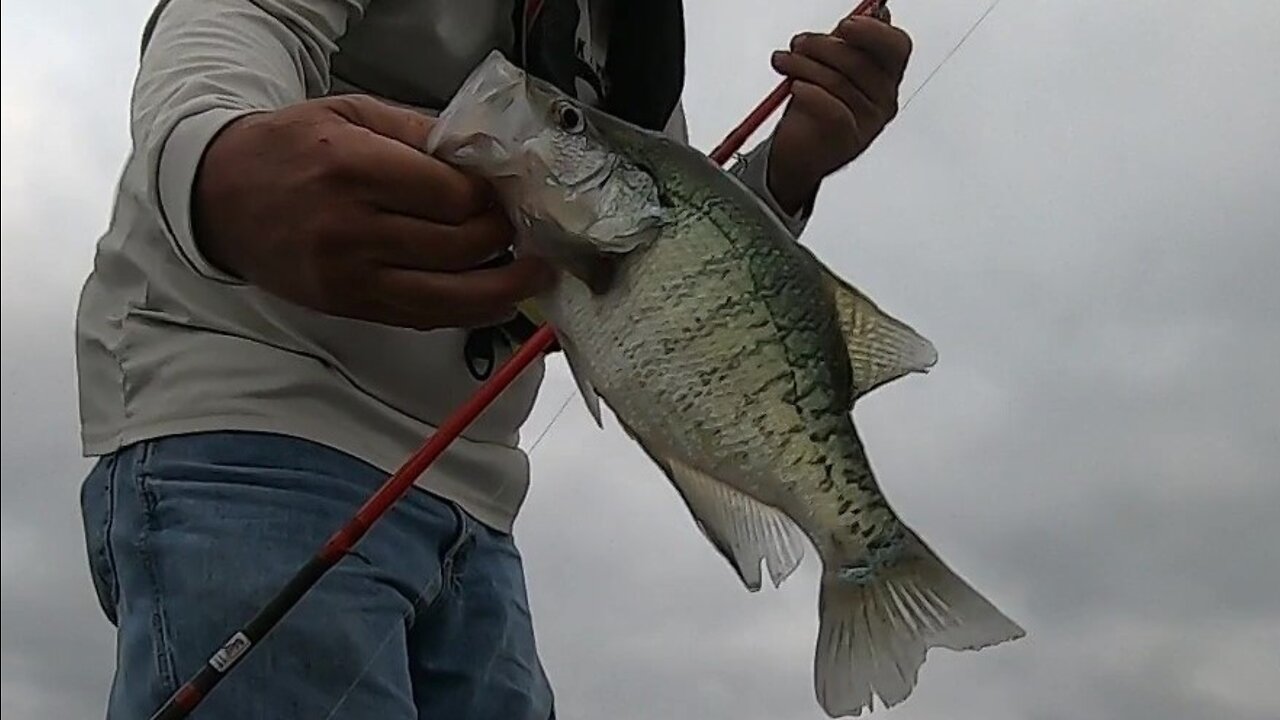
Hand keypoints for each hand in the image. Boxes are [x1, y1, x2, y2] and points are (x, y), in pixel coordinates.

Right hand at [192, 95, 555, 329]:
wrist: (220, 197)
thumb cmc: (288, 149)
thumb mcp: (352, 114)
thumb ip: (421, 133)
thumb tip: (486, 157)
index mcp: (356, 170)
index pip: (455, 198)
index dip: (492, 199)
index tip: (506, 194)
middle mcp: (353, 229)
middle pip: (461, 247)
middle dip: (504, 239)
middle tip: (522, 228)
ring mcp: (351, 276)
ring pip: (451, 296)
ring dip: (504, 289)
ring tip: (534, 274)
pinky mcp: (350, 306)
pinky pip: (424, 317)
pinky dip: (467, 312)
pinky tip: (494, 299)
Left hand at [766, 11, 912, 213]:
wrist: (797, 156)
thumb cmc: (813, 108)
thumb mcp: (830, 67)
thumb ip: (850, 42)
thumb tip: (876, 11)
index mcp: (886, 76)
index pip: (897, 47)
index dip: (873, 32)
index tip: (845, 25)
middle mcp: (884, 99)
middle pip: (861, 61)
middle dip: (823, 45)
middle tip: (799, 43)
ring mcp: (870, 122)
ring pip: (838, 81)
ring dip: (803, 65)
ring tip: (783, 62)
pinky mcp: (850, 139)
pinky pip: (832, 108)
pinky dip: (809, 93)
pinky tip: (795, 88)